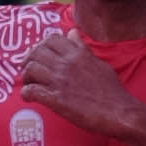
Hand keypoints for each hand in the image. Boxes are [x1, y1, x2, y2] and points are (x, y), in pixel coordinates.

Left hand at [17, 33, 134, 139]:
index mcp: (78, 54)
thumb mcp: (99, 63)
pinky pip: (32, 90)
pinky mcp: (56, 100)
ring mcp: (60, 81)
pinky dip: (26, 93)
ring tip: (29, 83)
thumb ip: (82, 48)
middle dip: (28, 60)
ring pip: (31, 69)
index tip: (39, 55)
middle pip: (36, 53)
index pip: (50, 40)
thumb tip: (72, 33)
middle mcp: (66, 64)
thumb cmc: (112, 90)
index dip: (40, 46)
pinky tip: (29, 97)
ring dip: (26, 76)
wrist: (119, 112)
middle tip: (29, 70)